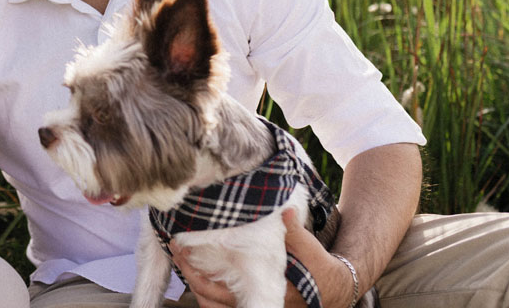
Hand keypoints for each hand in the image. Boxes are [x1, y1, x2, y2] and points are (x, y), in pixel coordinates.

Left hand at [170, 208, 355, 307]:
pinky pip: (220, 304)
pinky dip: (206, 290)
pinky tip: (195, 271)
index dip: (200, 275)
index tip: (184, 254)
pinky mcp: (251, 303)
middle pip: (211, 298)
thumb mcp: (309, 248)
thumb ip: (293, 231)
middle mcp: (258, 305)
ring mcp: (253, 307)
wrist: (334, 288)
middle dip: (190, 275)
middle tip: (174, 250)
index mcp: (269, 293)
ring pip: (213, 304)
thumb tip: (284, 211)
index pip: (225, 291)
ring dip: (195, 284)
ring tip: (179, 259)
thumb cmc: (320, 268)